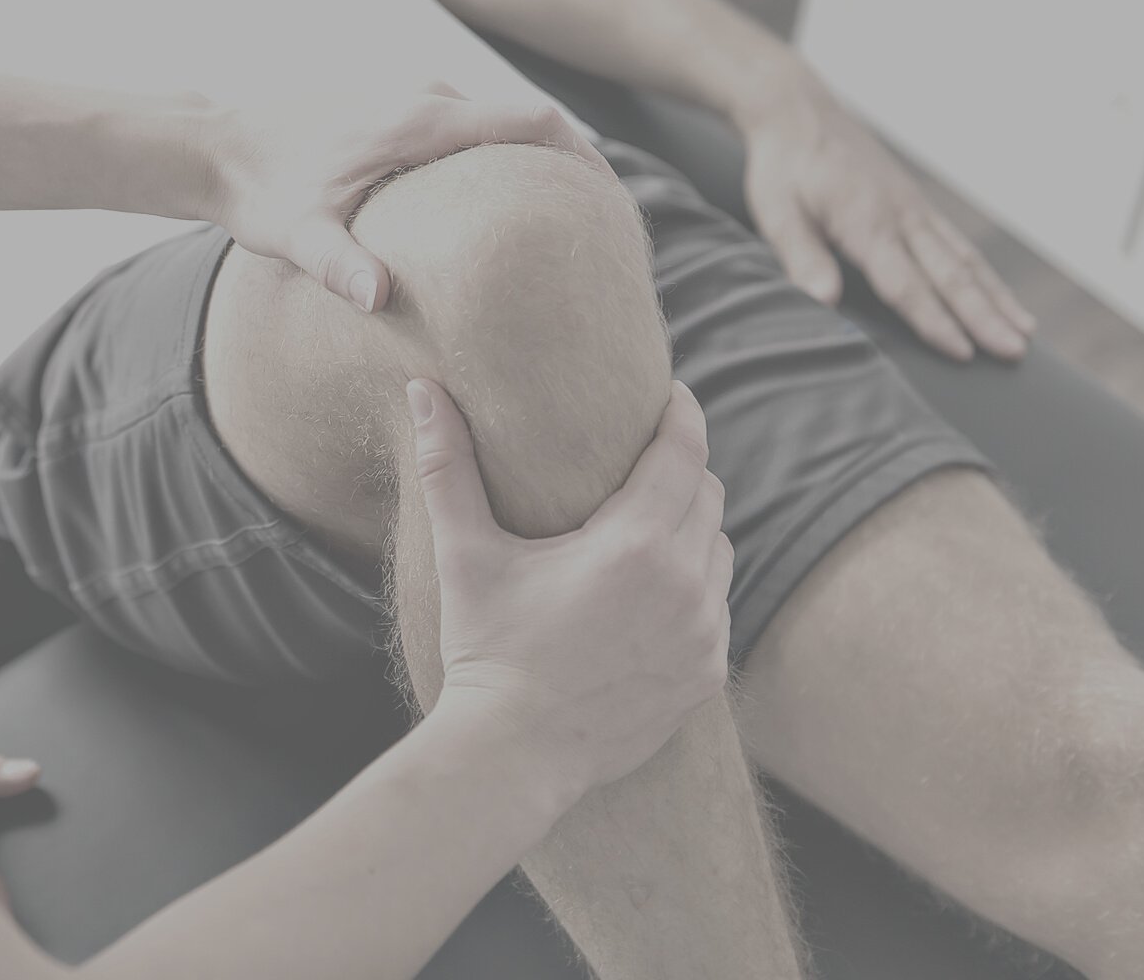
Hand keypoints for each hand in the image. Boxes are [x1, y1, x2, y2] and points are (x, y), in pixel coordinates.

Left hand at [205, 85, 609, 313]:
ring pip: (498, 124)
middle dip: (574, 168)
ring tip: (568, 224)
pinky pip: (469, 126)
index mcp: (418, 119)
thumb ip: (340, 265)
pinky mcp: (397, 107)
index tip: (621, 203)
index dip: (586, 158)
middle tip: (611, 229)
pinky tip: (503, 210)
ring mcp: (411, 94)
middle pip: (529, 121)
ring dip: (536, 163)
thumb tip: (381, 299)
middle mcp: (424, 94)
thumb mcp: (295, 235)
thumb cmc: (256, 190)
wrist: (212, 144)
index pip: (532, 121)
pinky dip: (499, 160)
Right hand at [409, 377, 730, 795]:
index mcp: (634, 545)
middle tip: (649, 459)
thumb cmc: (485, 649)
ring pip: (720, 552)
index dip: (682, 415)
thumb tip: (422, 389)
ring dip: (694, 530)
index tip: (672, 395)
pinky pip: (718, 609)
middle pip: (708, 497)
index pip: (683, 454)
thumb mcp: (464, 554)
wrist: (512, 754)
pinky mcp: (707, 675)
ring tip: (652, 524)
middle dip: (683, 470)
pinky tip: (656, 592)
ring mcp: (704, 635)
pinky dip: (696, 588)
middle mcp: (685, 586)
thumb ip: (447, 466)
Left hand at [739, 67, 1033, 360]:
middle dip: (984, 317)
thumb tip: (823, 301)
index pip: (905, 283)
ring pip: (964, 260)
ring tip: (1026, 333)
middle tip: (1015, 353)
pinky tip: (1000, 297)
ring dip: (996, 298)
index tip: (963, 353)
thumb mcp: (776, 212)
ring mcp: (914, 209)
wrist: (799, 112)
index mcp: (866, 223)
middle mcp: (901, 217)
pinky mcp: (916, 204)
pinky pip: (958, 244)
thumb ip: (802, 256)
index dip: (934, 321)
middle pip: (949, 275)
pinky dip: (984, 274)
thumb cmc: (783, 168)